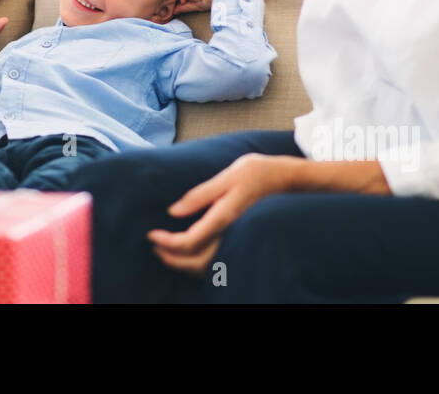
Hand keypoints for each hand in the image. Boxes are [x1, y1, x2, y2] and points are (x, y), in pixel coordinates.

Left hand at [147, 153, 297, 274]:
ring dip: (184, 263)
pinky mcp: (241, 239)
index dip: (167, 242)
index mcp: (224, 218)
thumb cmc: (257, 172)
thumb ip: (200, 194)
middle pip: (196, 262)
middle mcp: (231, 235)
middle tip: (154, 246)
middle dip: (171, 258)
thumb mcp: (228, 176)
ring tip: (166, 251)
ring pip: (208, 266)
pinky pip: (217, 260)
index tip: (151, 235)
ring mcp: (238, 240)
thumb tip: (173, 210)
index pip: (190, 242)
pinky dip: (198, 260)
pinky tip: (189, 250)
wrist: (287, 179)